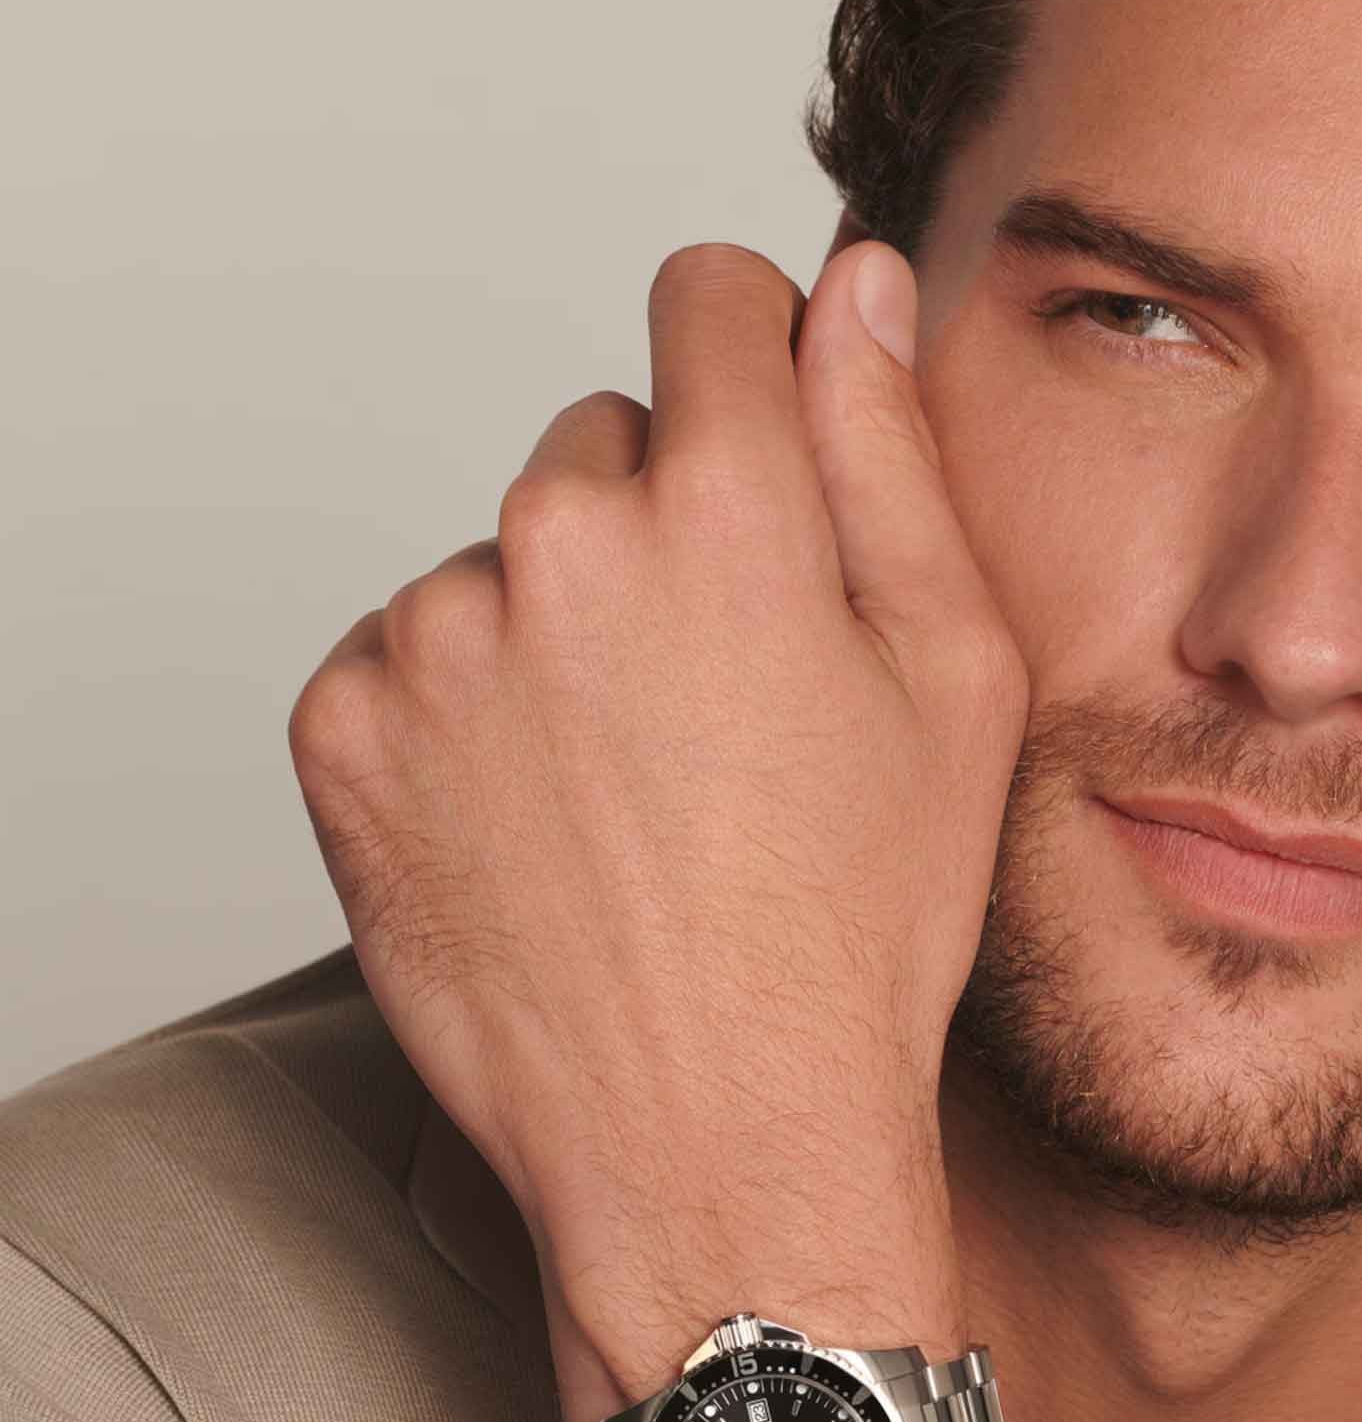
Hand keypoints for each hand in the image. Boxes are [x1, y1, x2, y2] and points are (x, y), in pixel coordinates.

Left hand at [286, 239, 1028, 1421]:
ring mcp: (433, 636)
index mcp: (727, 505)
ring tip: (635, 790)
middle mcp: (556, 539)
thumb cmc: (857, 928)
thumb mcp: (954, 683)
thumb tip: (851, 286)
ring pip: (507, 562)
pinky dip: (469, 715)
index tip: (767, 462)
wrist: (713, 1135)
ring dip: (561, 632)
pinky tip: (546, 824)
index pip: (708, 297)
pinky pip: (412, 657)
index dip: (757, 364)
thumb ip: (893, 453)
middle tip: (725, 703)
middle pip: (605, 445)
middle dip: (666, 532)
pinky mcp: (347, 729)